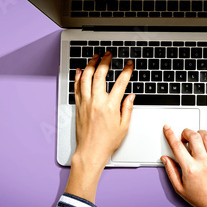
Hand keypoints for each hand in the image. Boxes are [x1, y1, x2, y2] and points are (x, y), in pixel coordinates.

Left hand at [65, 52, 133, 201]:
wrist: (90, 151)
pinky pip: (77, 87)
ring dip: (91, 65)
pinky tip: (81, 70)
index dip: (126, 71)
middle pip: (101, 75)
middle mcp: (97, 102)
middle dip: (105, 61)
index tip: (129, 64)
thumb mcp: (124, 126)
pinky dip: (78, 77)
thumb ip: (127, 109)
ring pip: (87, 78)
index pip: (121, 83)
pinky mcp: (78, 106)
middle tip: (109, 54)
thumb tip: (130, 96)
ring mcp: (86, 103)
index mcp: (111, 106)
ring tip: (95, 57)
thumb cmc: (107, 142)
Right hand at [160, 126, 206, 206]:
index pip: (177, 146)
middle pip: (193, 136)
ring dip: (200, 133)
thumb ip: (171, 171)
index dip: (170, 134)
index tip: (168, 129)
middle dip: (186, 132)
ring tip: (197, 140)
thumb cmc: (199, 198)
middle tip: (184, 136)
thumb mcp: (179, 187)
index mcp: (190, 169)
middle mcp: (204, 162)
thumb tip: (165, 158)